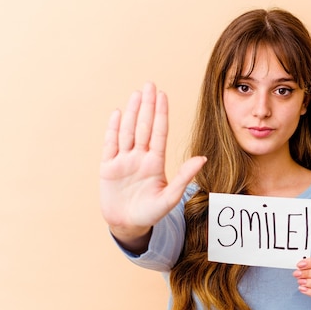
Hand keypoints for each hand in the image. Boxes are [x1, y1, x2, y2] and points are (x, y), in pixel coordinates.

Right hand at [100, 82, 205, 247]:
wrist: (128, 225)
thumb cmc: (151, 213)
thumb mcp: (170, 197)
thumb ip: (184, 177)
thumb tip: (202, 158)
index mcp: (155, 163)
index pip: (158, 132)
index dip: (161, 114)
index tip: (163, 95)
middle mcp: (139, 158)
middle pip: (144, 127)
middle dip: (147, 106)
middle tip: (150, 84)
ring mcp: (123, 161)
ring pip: (128, 131)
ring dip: (132, 113)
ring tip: (136, 94)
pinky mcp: (108, 167)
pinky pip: (110, 145)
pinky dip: (113, 129)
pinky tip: (118, 114)